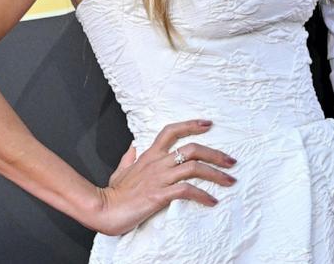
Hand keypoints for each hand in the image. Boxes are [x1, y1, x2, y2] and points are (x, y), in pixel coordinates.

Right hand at [84, 119, 236, 235]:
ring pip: (194, 167)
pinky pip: (186, 190)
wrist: (102, 209)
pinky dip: (203, 195)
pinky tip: (212, 201)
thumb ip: (129, 159)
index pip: (172, 131)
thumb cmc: (113, 193)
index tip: (209, 123)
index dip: (192, 125)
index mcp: (150, 155)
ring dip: (216, 174)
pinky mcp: (159, 194)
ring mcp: (159, 178)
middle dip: (216, 154)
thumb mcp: (120, 171)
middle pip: (193, 148)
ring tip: (229, 181)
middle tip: (232, 161)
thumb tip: (133, 147)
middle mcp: (158, 163)